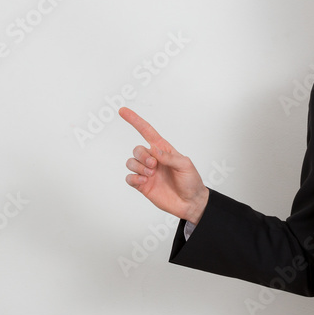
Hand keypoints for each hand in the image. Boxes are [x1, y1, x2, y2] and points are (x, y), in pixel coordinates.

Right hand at [119, 107, 209, 224]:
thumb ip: (169, 157)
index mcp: (163, 150)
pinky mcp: (142, 185)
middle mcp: (153, 159)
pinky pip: (129, 178)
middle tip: (153, 165)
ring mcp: (147, 172)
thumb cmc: (191, 181)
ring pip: (131, 162)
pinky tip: (144, 182)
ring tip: (151, 175)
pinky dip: (134, 178)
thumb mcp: (185, 165)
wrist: (190, 203)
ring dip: (138, 167)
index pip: (147, 131)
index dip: (135, 121)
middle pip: (137, 149)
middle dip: (142, 155)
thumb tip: (154, 150)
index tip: (123, 111)